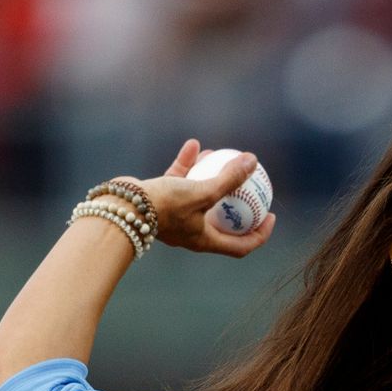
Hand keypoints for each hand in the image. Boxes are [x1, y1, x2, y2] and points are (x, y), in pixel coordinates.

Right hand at [126, 140, 276, 257]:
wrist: (121, 205)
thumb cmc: (164, 206)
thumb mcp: (202, 192)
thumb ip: (228, 179)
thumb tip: (253, 161)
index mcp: (205, 240)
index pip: (241, 245)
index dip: (260, 234)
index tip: (271, 216)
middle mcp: (191, 231)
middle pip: (223, 219)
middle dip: (238, 201)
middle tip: (252, 185)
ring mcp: (175, 216)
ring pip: (200, 195)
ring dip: (211, 176)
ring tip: (222, 157)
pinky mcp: (160, 199)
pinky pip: (179, 181)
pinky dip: (188, 165)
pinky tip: (194, 145)